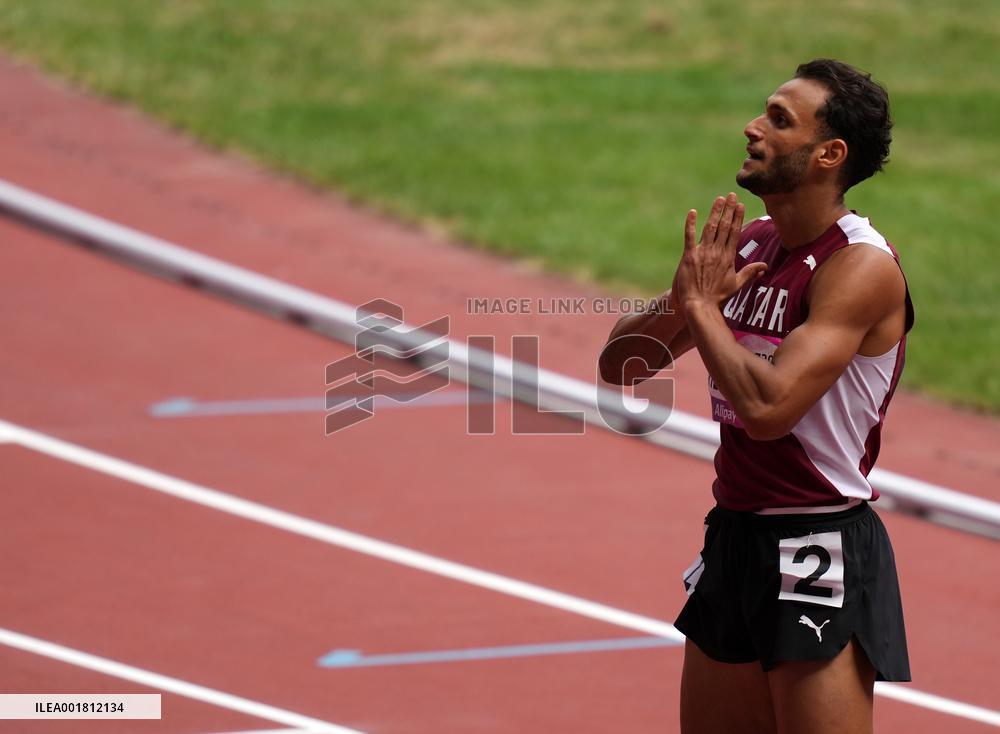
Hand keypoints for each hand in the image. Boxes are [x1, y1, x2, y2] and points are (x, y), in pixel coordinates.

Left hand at [676, 193, 766, 310]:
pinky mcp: (689, 257)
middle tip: (731, 195)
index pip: (734, 233)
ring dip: (715, 212)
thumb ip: (751, 272)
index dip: (737, 218)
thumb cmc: (717, 297)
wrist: (699, 305)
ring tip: (719, 199)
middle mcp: (717, 252)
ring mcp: (703, 254)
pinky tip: (692, 212)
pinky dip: (690, 224)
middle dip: (728, 210)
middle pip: (724, 227)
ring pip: (710, 228)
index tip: (740, 205)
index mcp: (728, 257)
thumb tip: (766, 266)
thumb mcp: (737, 284)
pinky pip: (689, 237)